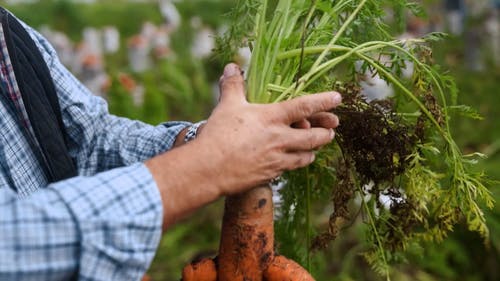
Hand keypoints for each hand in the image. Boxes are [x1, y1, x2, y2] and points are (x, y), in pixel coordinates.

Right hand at [146, 63, 340, 227]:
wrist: (209, 169)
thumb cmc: (218, 134)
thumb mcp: (227, 105)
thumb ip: (233, 85)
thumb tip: (232, 66)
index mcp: (272, 118)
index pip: (304, 107)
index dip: (323, 101)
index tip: (337, 99)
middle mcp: (280, 139)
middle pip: (314, 137)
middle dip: (326, 133)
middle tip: (331, 130)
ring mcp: (277, 159)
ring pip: (306, 156)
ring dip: (312, 151)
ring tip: (314, 148)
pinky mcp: (271, 175)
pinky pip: (290, 169)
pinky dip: (294, 163)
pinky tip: (292, 162)